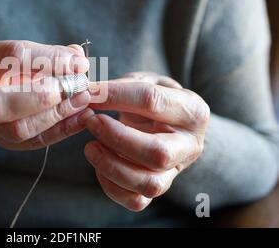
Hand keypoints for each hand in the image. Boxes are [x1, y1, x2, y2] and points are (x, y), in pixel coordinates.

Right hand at [0, 40, 93, 150]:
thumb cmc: (2, 64)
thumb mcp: (18, 50)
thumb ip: (46, 53)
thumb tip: (76, 58)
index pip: (8, 57)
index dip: (46, 59)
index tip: (76, 61)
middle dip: (41, 96)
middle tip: (75, 86)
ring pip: (17, 129)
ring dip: (56, 114)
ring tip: (83, 99)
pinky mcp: (2, 142)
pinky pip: (33, 142)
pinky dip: (61, 130)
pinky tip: (81, 117)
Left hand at [84, 72, 209, 210]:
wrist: (167, 122)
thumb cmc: (154, 99)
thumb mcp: (145, 81)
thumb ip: (121, 86)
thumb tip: (89, 93)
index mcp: (192, 110)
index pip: (151, 101)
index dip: (114, 96)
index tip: (89, 93)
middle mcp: (190, 144)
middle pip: (157, 153)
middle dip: (116, 138)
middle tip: (91, 122)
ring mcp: (176, 170)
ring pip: (148, 183)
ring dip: (111, 165)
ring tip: (90, 146)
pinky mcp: (160, 187)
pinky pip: (136, 201)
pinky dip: (111, 186)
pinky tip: (100, 165)